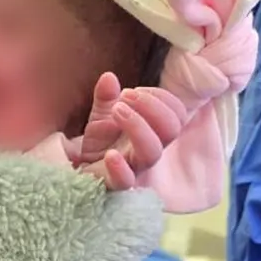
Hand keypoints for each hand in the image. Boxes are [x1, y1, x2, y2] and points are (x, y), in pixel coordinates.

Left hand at [70, 73, 185, 190]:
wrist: (83, 167)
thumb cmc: (102, 141)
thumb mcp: (103, 113)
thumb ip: (106, 95)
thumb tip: (108, 77)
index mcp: (154, 130)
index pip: (177, 113)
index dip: (161, 97)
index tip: (134, 90)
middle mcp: (149, 149)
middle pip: (171, 130)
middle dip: (152, 106)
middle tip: (126, 95)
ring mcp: (135, 167)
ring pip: (152, 152)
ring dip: (137, 125)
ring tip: (116, 110)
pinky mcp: (115, 183)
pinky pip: (125, 180)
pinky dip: (120, 167)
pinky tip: (110, 154)